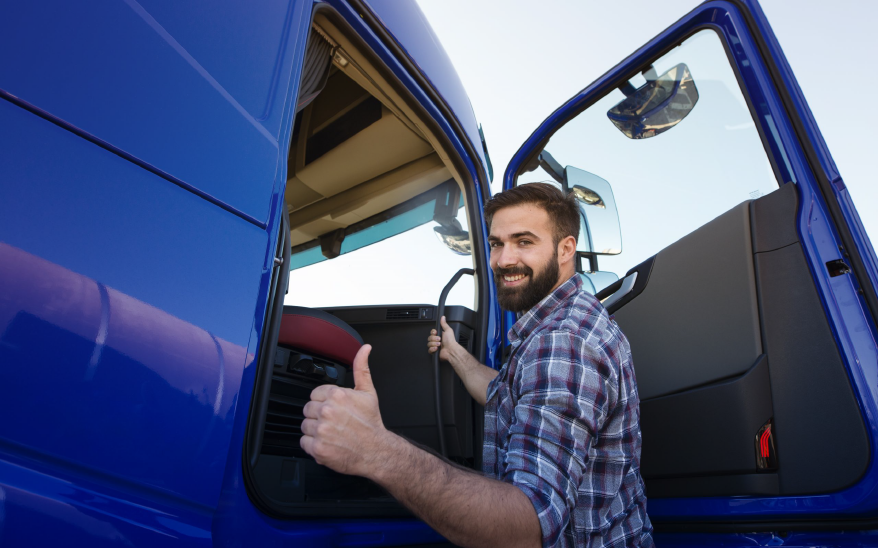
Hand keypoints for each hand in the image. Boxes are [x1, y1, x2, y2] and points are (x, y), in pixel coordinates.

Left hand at [300, 345, 388, 476]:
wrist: (376, 451)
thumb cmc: (371, 423)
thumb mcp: (368, 391)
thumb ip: (361, 368)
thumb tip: (364, 349)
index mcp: (337, 395)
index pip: (315, 394)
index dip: (324, 402)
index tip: (335, 410)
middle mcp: (327, 411)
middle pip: (308, 410)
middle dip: (319, 416)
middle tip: (335, 422)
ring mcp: (321, 430)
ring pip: (305, 426)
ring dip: (315, 431)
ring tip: (332, 433)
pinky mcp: (318, 448)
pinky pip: (304, 442)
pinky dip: (313, 445)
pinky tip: (328, 443)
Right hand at [427, 316, 461, 362]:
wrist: (451, 350)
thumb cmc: (450, 341)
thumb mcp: (448, 330)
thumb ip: (444, 324)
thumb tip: (443, 317)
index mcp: (439, 335)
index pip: (432, 333)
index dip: (433, 333)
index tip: (436, 333)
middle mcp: (437, 341)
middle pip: (429, 338)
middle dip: (434, 339)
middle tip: (439, 339)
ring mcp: (435, 346)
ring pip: (429, 344)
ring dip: (434, 344)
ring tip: (439, 344)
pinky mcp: (434, 352)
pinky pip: (429, 350)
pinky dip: (432, 349)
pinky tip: (437, 348)